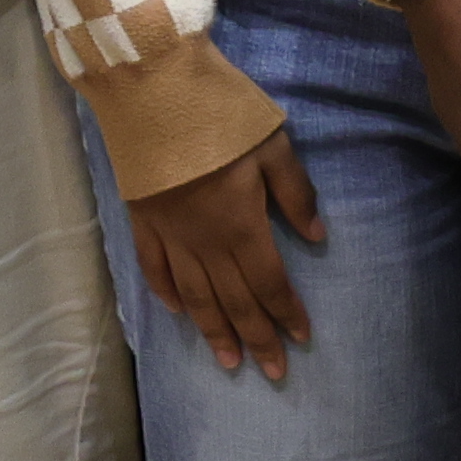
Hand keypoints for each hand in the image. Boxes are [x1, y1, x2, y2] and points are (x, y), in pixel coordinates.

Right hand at [129, 121, 330, 379]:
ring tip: (228, 361)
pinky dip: (165, 292)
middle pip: (234, 299)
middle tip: (272, 372)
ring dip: (213, 330)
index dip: (286, 312)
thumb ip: (295, 193)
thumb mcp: (273, 144)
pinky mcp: (142, 217)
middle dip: (256, 337)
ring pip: (194, 295)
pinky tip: (177, 313)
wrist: (151, 87)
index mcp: (241, 223)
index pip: (269, 282)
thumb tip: (317, 237)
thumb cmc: (219, 112)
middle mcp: (205, 240)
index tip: (301, 339)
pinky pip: (153, 266)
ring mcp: (170, 232)